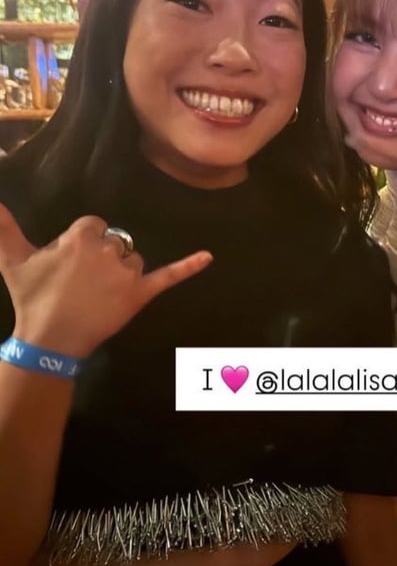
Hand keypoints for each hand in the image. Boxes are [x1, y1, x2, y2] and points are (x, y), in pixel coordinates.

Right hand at [0, 204, 212, 357]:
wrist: (50, 340)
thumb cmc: (32, 298)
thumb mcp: (12, 259)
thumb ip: (2, 227)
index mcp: (80, 238)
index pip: (93, 226)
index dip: (82, 244)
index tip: (70, 264)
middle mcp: (107, 251)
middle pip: (115, 241)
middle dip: (102, 258)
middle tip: (82, 283)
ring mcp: (126, 273)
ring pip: (133, 259)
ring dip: (122, 271)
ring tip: (100, 294)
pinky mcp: (141, 294)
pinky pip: (168, 276)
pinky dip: (188, 266)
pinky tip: (208, 256)